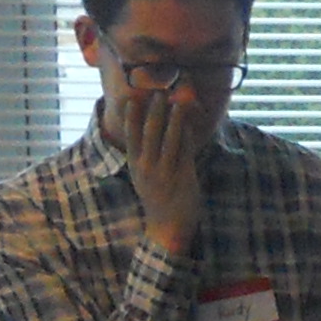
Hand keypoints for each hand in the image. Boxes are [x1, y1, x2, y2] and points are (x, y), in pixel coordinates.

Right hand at [121, 81, 208, 257]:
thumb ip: (144, 155)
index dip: (131, 117)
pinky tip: (189, 122)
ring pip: (169, 139)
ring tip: (176, 102)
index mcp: (135, 165)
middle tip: (158, 93)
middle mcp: (147, 167)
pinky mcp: (183, 176)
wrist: (168, 226)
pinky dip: (186, 135)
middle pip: (150, 133)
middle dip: (154, 112)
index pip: (131, 136)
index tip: (131, 98)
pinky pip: (185, 151)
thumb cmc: (157, 198)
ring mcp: (165, 172)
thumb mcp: (143, 176)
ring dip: (173, 119)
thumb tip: (148, 132)